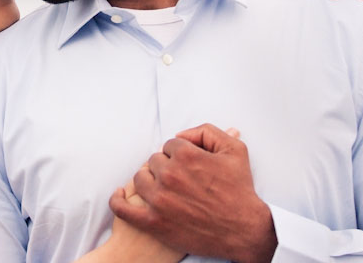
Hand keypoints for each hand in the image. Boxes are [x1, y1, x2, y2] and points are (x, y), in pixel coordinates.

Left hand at [109, 124, 276, 262]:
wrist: (244, 231)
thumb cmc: (240, 191)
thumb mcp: (235, 151)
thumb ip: (208, 132)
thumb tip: (185, 134)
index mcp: (187, 156)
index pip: (169, 145)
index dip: (179, 153)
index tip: (189, 164)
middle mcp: (170, 175)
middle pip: (153, 160)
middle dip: (166, 167)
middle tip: (181, 179)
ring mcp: (159, 199)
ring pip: (140, 178)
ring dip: (149, 181)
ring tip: (164, 188)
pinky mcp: (153, 222)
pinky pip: (123, 208)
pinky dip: (118, 200)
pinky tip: (121, 194)